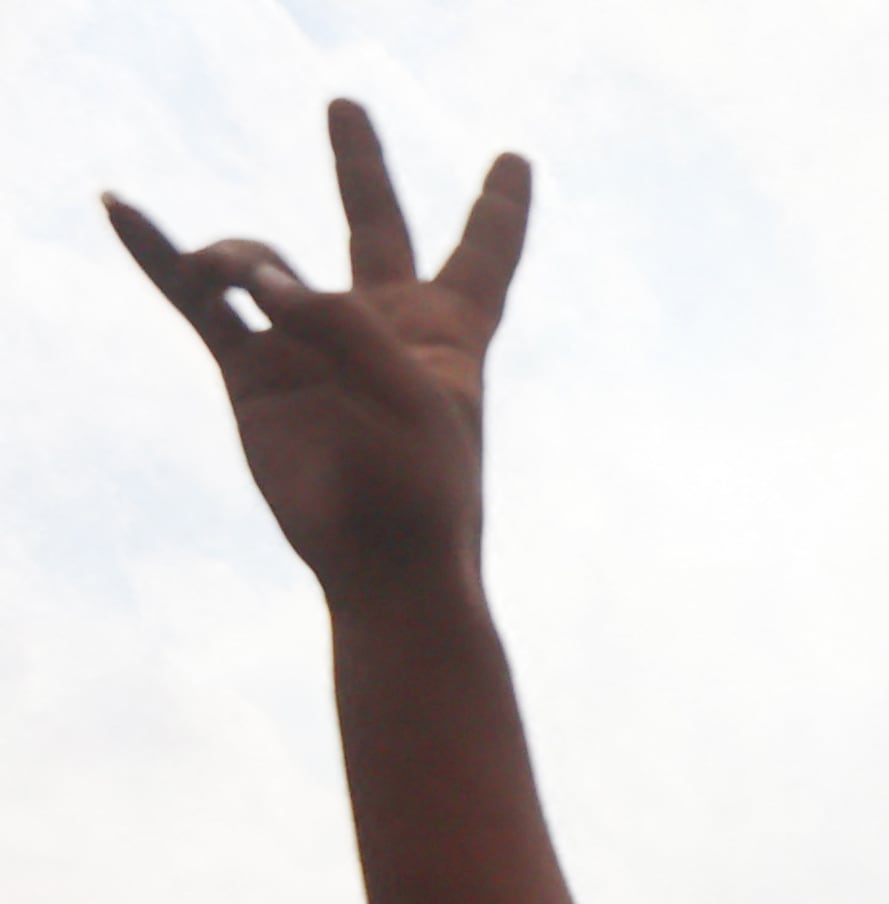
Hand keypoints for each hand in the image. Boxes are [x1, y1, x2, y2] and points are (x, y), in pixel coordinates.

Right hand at [110, 102, 529, 600]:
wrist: (380, 565)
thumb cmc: (423, 491)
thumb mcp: (409, 396)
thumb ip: (342, 323)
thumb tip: (256, 279)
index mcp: (448, 335)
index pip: (483, 253)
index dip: (500, 207)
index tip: (515, 159)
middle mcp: (378, 326)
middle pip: (374, 224)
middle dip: (360, 167)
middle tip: (345, 104)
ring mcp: (311, 343)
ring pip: (266, 264)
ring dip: (236, 255)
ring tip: (219, 269)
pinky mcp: (256, 370)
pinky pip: (199, 300)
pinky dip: (161, 256)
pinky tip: (124, 210)